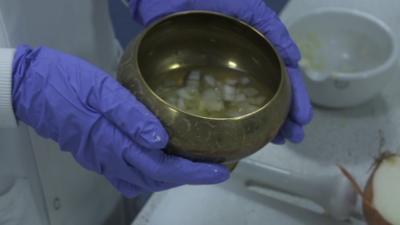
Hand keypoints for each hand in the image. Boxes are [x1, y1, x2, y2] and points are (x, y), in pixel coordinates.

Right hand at [12, 46, 229, 197]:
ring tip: (191, 165)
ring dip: (169, 177)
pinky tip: (157, 161)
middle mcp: (108, 158)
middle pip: (155, 178)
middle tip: (211, 167)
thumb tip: (161, 140)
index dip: (193, 173)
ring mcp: (100, 160)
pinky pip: (126, 175)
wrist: (30, 88)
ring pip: (142, 180)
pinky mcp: (95, 155)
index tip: (219, 172)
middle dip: (187, 177)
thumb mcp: (100, 90)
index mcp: (113, 142)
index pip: (162, 167)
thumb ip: (131, 116)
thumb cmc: (65, 83)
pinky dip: (148, 174)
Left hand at [129, 0, 312, 143]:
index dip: (295, 98)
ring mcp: (221, 75)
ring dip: (266, 122)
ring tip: (278, 140)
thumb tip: (295, 57)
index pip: (282, 76)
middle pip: (269, 94)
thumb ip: (269, 25)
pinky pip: (218, 103)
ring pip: (248, 101)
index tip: (302, 119)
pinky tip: (244, 133)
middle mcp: (242, 64)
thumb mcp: (243, 5)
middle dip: (285, 117)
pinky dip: (232, 119)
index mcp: (255, 48)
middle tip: (293, 137)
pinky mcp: (199, 80)